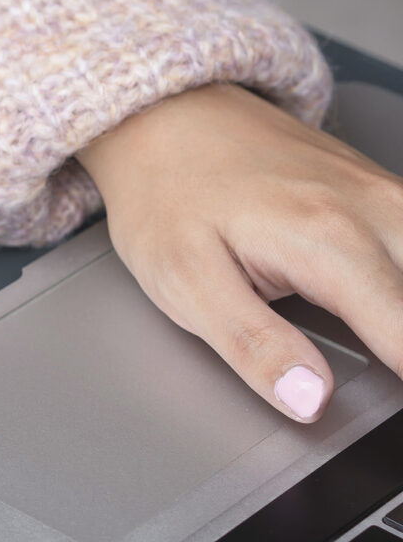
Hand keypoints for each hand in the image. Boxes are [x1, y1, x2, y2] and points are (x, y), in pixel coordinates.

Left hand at [77, 84, 402, 421]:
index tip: (389, 423)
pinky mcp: (390, 196)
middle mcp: (379, 211)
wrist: (162, 118)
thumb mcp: (183, 280)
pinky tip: (387, 316)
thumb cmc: (167, 192)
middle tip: (382, 389)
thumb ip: (253, 347)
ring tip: (383, 354)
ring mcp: (392, 198)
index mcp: (331, 240)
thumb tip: (310, 402)